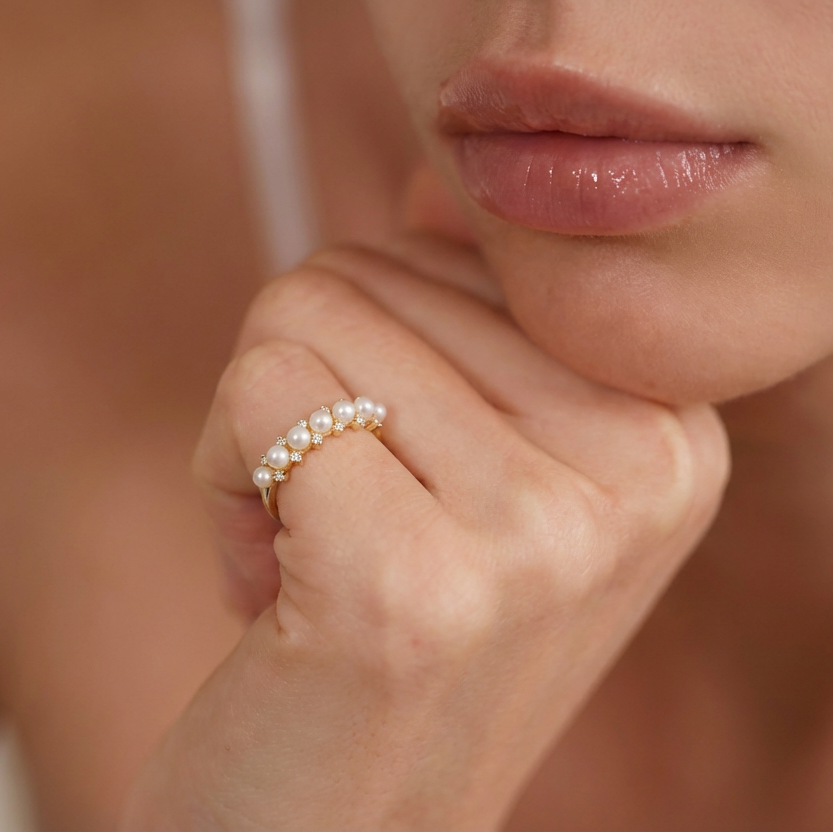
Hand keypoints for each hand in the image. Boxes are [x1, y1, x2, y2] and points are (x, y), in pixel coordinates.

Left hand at [121, 237, 728, 830]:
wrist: (344, 826)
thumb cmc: (397, 626)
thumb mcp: (489, 463)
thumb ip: (476, 322)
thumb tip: (436, 182)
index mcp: (667, 429)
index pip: (462, 248)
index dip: (382, 343)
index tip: (402, 459)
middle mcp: (634, 471)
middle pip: (366, 268)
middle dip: (308, 384)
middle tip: (334, 514)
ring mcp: (536, 533)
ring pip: (301, 315)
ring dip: (260, 434)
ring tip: (307, 548)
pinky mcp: (412, 586)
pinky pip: (259, 397)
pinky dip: (221, 475)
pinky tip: (268, 584)